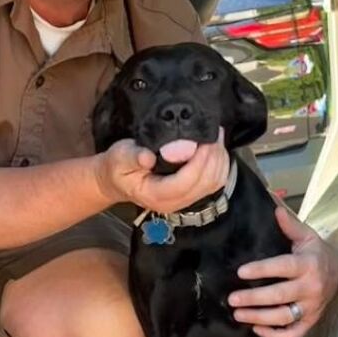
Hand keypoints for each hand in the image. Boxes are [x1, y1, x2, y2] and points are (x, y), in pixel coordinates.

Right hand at [94, 130, 228, 214]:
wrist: (117, 180)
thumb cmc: (118, 168)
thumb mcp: (118, 158)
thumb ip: (132, 157)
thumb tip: (148, 158)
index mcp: (155, 195)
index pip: (185, 183)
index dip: (198, 162)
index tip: (202, 141)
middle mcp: (173, 203)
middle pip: (205, 183)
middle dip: (213, 157)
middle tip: (213, 133)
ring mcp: (185, 201)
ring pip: (214, 183)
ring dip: (220, 160)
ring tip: (216, 137)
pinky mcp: (192, 194)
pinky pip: (215, 182)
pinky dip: (220, 165)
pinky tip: (216, 149)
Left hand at [228, 206, 337, 336]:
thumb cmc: (316, 253)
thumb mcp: (306, 236)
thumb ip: (289, 224)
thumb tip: (273, 204)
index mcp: (308, 264)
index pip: (283, 267)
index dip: (261, 270)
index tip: (240, 272)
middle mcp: (311, 287)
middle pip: (280, 296)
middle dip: (254, 299)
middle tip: (232, 299)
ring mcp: (311, 307)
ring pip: (284, 317)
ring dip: (259, 318)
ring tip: (238, 314)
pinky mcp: (311, 321)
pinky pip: (293, 334)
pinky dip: (275, 335)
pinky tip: (256, 329)